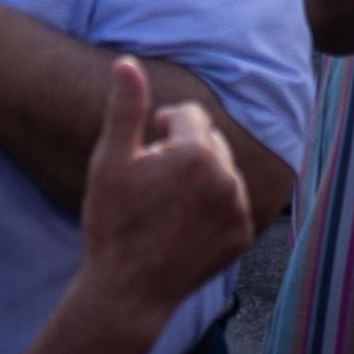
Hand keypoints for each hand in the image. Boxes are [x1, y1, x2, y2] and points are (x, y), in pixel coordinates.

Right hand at [68, 57, 252, 331]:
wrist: (126, 292)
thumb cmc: (112, 224)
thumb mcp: (110, 161)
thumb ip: (125, 108)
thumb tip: (127, 62)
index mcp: (196, 152)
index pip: (188, 115)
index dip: (161, 131)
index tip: (143, 158)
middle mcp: (227, 177)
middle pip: (209, 141)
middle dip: (184, 152)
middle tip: (153, 185)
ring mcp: (239, 209)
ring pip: (222, 171)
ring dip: (200, 178)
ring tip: (167, 207)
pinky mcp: (243, 236)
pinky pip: (231, 204)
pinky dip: (213, 208)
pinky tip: (182, 227)